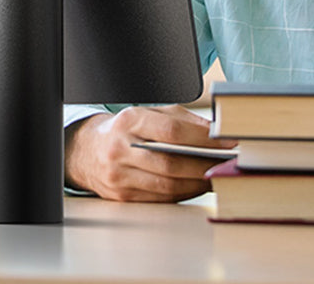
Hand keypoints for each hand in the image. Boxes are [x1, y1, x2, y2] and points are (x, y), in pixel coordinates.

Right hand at [64, 104, 235, 201]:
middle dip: (203, 165)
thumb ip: (180, 119)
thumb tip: (213, 131)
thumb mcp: (148, 113)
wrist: (87, 150)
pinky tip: (196, 187)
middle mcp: (121, 150)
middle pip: (170, 163)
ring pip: (166, 186)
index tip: (226, 141)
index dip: (203, 138)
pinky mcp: (121, 197)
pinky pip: (159, 199)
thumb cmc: (125, 129)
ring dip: (196, 184)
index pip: (172, 131)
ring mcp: (119, 177)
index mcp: (130, 121)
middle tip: (226, 163)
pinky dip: (182, 194)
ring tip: (216, 176)